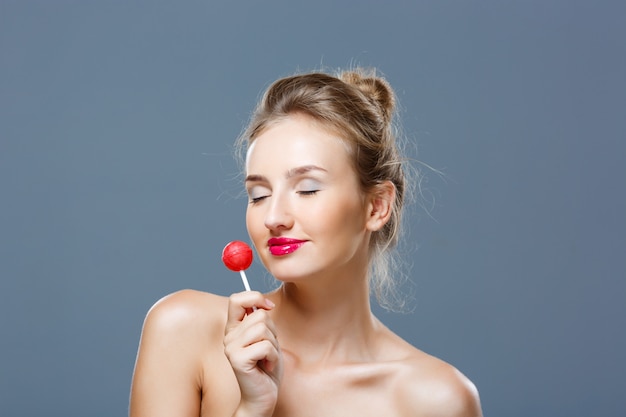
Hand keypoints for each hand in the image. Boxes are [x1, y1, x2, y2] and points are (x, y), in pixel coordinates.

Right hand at [224, 291, 282, 416]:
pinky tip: (267, 366)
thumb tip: (265, 303)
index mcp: (234, 328)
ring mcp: (231, 348)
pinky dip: (273, 356)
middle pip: (259, 315)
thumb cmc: (266, 368)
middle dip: (272, 332)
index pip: (237, 299)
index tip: (268, 307)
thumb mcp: (266, 338)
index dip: (255, 297)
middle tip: (268, 350)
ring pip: (263, 330)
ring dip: (273, 345)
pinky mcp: (237, 359)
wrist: (262, 397)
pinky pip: (265, 346)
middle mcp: (229, 336)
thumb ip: (261, 321)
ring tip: (267, 358)